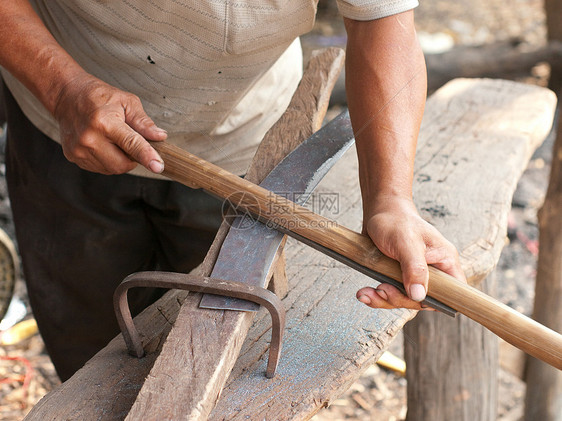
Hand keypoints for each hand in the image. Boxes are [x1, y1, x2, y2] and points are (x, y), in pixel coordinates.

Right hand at [53, 74, 166, 174]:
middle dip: (132, 158)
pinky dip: (107, 160)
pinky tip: (103, 144)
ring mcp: (79, 149)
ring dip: (120, 159)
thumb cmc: (99, 97)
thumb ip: (143, 122)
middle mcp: (89, 138)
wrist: (66, 96)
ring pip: (112, 169)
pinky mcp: (73, 156)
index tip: (158, 166)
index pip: (131, 143)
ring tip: (113, 139)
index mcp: (105, 122)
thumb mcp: (126, 101)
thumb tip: (160, 136)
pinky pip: (100, 168)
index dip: (146, 156)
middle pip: (122, 164)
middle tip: (130, 142)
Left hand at [356, 196, 465, 310]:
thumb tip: (419, 296)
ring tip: (366, 293)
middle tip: (382, 289)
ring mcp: (414, 275)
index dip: (437, 302)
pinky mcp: (398, 277)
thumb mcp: (406, 242)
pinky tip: (366, 292)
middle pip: (423, 299)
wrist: (378, 211)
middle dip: (399, 299)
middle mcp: (432, 271)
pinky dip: (377, 295)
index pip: (452, 292)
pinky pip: (391, 293)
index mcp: (444, 261)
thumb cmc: (396, 220)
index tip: (415, 302)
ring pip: (404, 299)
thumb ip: (415, 269)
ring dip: (384, 299)